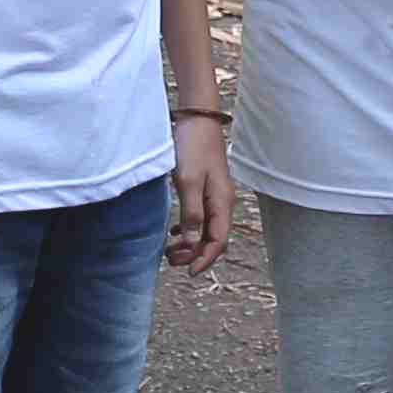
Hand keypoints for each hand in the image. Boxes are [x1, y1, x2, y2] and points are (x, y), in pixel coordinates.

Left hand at [167, 115, 238, 271]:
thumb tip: (192, 242)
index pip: (218, 241)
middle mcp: (223, 202)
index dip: (204, 260)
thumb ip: (191, 213)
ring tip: (170, 250)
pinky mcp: (206, 188)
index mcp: (221, 203)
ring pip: (207, 229)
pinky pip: (201, 217)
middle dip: (196, 254)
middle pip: (214, 239)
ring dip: (191, 243)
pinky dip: (189, 229)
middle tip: (171, 260)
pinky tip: (176, 231)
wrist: (196, 119)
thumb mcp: (188, 181)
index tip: (188, 273)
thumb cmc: (192, 147)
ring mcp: (215, 195)